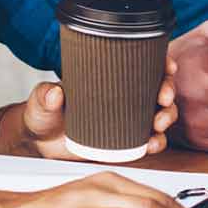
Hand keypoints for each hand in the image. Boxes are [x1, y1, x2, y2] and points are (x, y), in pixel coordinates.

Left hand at [0, 69, 178, 159]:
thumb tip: (54, 92)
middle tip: (163, 99)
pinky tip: (152, 144)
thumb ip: (44, 95)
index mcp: (109, 77)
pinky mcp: (125, 142)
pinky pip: (149, 141)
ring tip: (157, 126)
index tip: (167, 66)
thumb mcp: (41, 101)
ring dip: (166, 117)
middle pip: (158, 88)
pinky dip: (156, 142)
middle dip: (168, 91)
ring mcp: (127, 119)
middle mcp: (124, 96)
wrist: (40, 142)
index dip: (161, 63)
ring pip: (159, 114)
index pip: (142, 64)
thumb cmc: (44, 113)